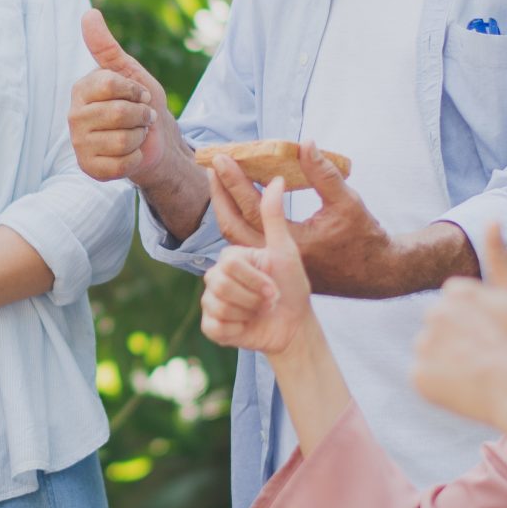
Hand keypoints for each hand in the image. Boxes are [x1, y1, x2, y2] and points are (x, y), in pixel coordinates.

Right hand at [67, 9, 181, 185]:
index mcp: (82, 89)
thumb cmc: (141, 103)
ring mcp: (79, 144)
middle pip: (119, 113)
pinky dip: (135, 158)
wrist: (155, 141)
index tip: (138, 94)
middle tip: (142, 117)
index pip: (111, 83)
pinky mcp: (89, 168)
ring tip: (136, 134)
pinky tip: (130, 154)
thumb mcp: (129, 71)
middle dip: (142, 115)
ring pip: (122, 140)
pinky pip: (122, 164)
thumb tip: (88, 14)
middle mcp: (74, 115)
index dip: (135, 90)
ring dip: (139, 137)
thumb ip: (106, 46)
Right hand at [200, 179, 312, 354]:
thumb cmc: (291, 286)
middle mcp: (216, 276)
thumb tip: (277, 178)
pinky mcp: (211, 326)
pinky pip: (215, 326)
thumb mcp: (285, 250)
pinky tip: (248, 326)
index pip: (230, 263)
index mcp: (230, 256)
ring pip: (218, 306)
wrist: (295, 326)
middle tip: (270, 298)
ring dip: (249, 312)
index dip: (255, 278)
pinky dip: (238, 329)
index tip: (273, 287)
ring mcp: (211, 302)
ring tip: (261, 311)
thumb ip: (273, 215)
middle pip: (220, 283)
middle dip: (253, 295)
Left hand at [210, 143, 410, 298]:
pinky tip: (236, 200)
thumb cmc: (364, 236)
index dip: (236, 182)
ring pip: (237, 238)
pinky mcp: (277, 267)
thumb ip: (324, 173)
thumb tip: (305, 143)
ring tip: (220, 180)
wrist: (376, 273)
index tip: (223, 158)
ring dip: (226, 207)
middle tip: (213, 165)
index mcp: (294, 244)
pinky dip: (238, 219)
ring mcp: (275, 266)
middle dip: (220, 194)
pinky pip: (246, 243)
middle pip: (233, 227)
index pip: (254, 210)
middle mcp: (278, 259)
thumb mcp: (347, 201)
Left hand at [410, 224, 506, 429]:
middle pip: (440, 323)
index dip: (477, 318)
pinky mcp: (418, 376)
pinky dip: (440, 383)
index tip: (495, 332)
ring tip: (478, 371)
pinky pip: (425, 376)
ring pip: (430, 348)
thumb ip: (498, 256)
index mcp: (455, 291)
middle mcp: (433, 314)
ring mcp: (424, 346)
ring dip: (447, 358)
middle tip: (487, 353)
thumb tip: (490, 218)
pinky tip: (465, 385)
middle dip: (458, 336)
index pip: (455, 301)